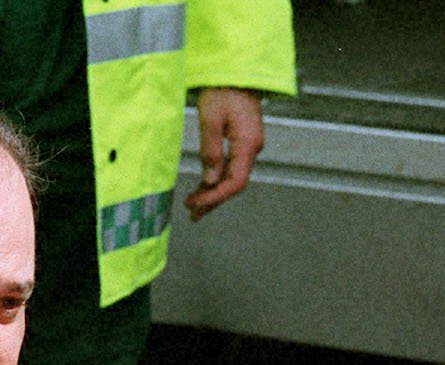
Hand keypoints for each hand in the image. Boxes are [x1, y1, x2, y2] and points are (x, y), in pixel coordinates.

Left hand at [186, 87, 263, 219]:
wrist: (237, 70)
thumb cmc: (223, 89)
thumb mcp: (211, 119)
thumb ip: (211, 152)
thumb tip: (210, 180)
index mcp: (247, 144)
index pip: (235, 182)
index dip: (215, 196)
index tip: (196, 204)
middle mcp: (252, 148)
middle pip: (234, 184)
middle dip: (213, 200)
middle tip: (193, 214)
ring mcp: (249, 145)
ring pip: (233, 177)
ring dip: (214, 192)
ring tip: (195, 206)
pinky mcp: (243, 141)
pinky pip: (232, 166)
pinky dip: (217, 178)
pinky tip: (204, 187)